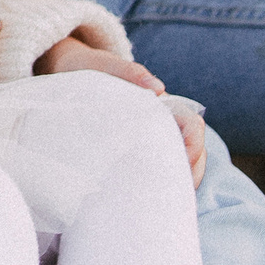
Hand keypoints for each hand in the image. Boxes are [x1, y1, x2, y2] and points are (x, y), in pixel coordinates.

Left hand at [35, 36, 206, 180]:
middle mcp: (162, 120)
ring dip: (177, 179)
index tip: (182, 164)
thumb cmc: (90, 68)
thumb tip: (158, 89)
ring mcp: (151, 134)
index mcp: (162, 102)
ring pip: (177, 160)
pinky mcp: (135, 146)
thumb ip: (129, 72)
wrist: (70, 71)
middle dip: (191, 172)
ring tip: (161, 199)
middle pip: (193, 149)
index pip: (192, 124)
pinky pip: (155, 164)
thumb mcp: (106, 66)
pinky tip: (145, 195)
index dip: (194, 144)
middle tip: (175, 195)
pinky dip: (158, 180)